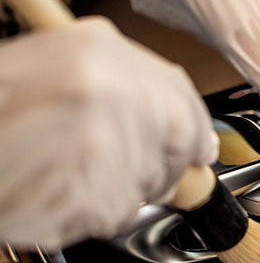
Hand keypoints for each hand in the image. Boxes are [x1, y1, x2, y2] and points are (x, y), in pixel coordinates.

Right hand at [0, 16, 218, 249]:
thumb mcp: (55, 71)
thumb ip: (121, 88)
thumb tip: (177, 121)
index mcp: (97, 49)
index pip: (180, 95)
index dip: (195, 128)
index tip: (200, 148)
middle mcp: (108, 89)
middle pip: (176, 143)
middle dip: (160, 166)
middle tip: (117, 169)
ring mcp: (103, 141)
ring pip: (148, 184)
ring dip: (117, 190)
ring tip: (66, 173)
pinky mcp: (94, 191)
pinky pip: (117, 212)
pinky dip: (92, 212)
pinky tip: (57, 191)